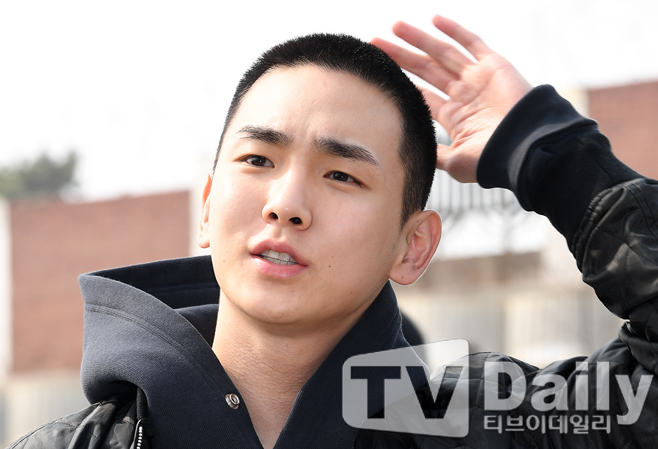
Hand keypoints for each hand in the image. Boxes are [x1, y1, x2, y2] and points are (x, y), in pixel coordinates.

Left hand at [372, 16, 530, 181]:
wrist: (524, 147)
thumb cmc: (491, 159)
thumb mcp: (455, 162)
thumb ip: (433, 154)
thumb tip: (409, 153)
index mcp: (453, 117)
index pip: (422, 94)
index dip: (401, 82)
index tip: (378, 72)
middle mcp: (463, 95)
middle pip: (425, 70)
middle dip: (401, 56)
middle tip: (375, 44)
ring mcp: (477, 79)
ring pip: (441, 53)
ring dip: (418, 39)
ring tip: (394, 27)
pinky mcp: (493, 65)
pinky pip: (471, 42)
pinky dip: (454, 30)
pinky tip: (434, 19)